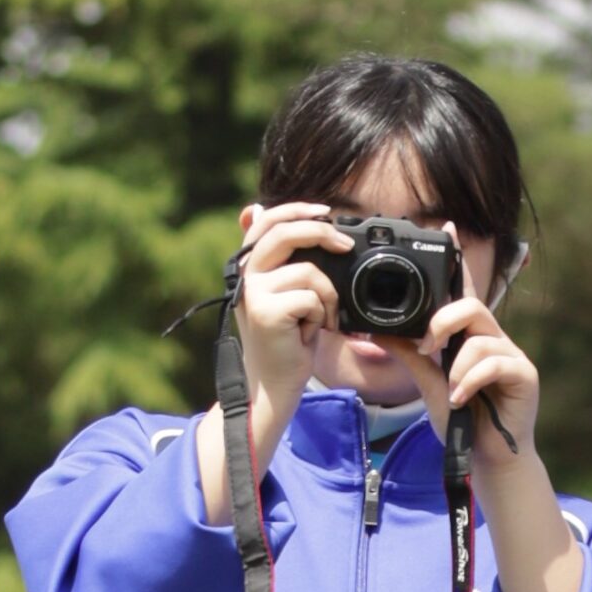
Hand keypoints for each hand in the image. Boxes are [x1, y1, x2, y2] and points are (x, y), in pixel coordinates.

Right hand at [229, 202, 350, 422]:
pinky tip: (310, 334)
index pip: (267, 221)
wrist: (274, 384)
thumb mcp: (283, 294)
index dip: (296, 210)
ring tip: (321, 320)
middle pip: (285, 233)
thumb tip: (253, 208)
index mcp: (250, 265)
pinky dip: (322, 317)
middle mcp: (246, 274)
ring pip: (309, 272)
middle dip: (322, 233)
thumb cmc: (287, 341)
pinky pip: (312, 298)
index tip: (326, 211)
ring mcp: (253, 292)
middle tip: (346, 246)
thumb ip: (279, 259)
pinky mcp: (266, 311)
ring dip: (328, 298)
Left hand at [386, 225, 545, 479]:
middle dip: (444, 321)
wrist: (487, 458)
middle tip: (429, 348)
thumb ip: (410, 355)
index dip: (456, 261)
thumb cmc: (463, 420)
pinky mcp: (525, 375)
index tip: (445, 229)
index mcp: (470, 337)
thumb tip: (377, 330)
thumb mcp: (428, 383)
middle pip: (471, 306)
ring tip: (452, 391)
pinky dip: (471, 380)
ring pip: (480, 336)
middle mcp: (493, 340)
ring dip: (457, 365)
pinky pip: (494, 363)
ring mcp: (511, 356)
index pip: (462, 292)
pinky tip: (462, 399)